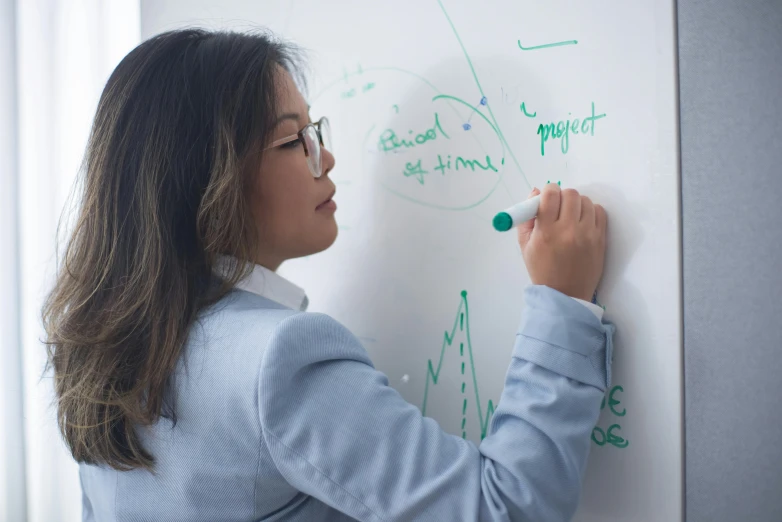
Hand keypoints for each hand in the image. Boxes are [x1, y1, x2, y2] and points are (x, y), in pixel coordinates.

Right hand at [516, 184, 606, 300]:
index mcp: (546, 232)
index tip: (547, 198)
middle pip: (571, 194)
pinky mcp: (601, 239)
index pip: (551, 194)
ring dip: (577, 204)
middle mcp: (568, 230)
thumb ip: (527, 218)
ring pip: (586, 201)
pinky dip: (591, 212)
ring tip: (572, 216)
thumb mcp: (525, 246)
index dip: (548, 191)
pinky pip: (600, 212)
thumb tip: (536, 191)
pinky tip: (583, 222)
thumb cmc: (541, 269)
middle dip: (563, 197)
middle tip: (559, 208)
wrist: (565, 294)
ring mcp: (588, 234)